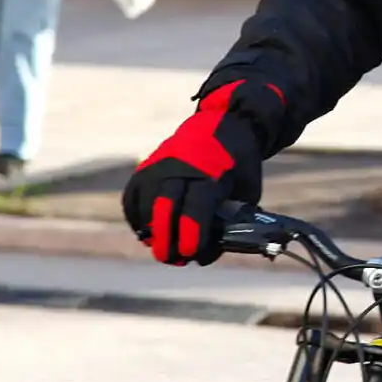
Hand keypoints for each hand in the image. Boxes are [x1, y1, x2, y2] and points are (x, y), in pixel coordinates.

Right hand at [121, 80, 283, 264]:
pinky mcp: (147, 166)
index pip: (195, 210)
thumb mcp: (248, 189)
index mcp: (210, 174)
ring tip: (162, 245)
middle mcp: (181, 168)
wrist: (226, 123)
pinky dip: (136, 217)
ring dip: (150, 230)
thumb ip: (233, 218)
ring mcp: (160, 165)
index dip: (192, 236)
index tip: (192, 254)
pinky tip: (147, 230)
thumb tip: (214, 249)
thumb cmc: (240, 163)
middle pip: (164, 208)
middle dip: (166, 239)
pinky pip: (132, 196)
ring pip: (145, 204)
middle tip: (172, 258)